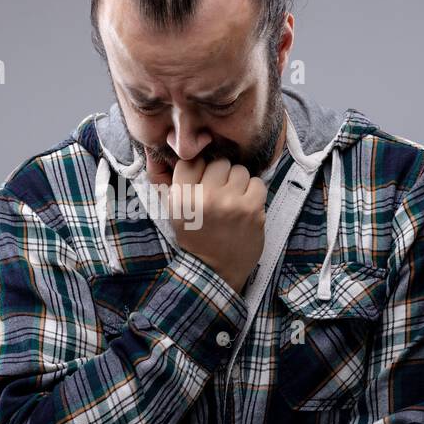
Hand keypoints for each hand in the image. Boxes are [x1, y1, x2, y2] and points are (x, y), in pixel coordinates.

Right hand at [170, 156, 265, 291]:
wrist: (214, 271)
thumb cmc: (194, 237)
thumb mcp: (173, 211)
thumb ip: (168, 181)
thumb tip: (166, 152)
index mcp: (181, 198)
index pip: (192, 161)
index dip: (200, 169)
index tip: (203, 182)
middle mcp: (205, 198)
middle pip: (218, 163)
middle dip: (221, 176)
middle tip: (220, 194)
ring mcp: (230, 203)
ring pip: (239, 170)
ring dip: (238, 184)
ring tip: (233, 201)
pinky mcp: (251, 210)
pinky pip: (257, 183)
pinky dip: (253, 193)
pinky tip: (245, 207)